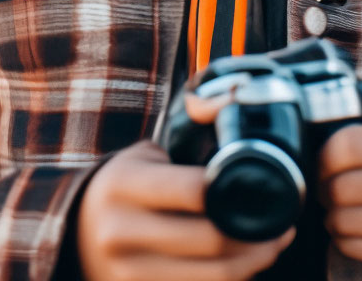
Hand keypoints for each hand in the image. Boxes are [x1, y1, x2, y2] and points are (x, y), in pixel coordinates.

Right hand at [77, 140, 295, 280]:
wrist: (78, 233)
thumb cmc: (126, 186)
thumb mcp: (146, 152)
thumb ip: (189, 129)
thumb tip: (235, 98)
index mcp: (124, 186)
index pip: (196, 191)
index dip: (237, 190)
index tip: (265, 184)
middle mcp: (122, 233)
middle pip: (212, 240)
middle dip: (258, 233)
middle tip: (284, 222)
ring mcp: (129, 273)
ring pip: (215, 275)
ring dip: (255, 261)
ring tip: (274, 243)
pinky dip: (233, 278)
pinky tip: (247, 263)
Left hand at [318, 113, 361, 280]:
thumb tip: (332, 109)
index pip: (349, 145)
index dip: (323, 156)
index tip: (323, 163)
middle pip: (343, 187)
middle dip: (324, 189)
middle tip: (328, 189)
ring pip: (346, 222)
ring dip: (333, 217)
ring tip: (342, 211)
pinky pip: (359, 249)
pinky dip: (347, 241)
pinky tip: (358, 232)